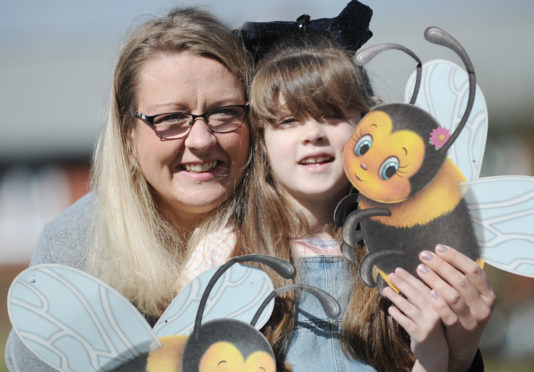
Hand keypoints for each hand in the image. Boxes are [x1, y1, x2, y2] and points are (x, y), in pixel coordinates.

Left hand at [384, 268, 447, 371]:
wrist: (437, 353)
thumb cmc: (431, 326)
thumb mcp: (433, 311)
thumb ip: (423, 298)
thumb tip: (403, 279)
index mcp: (441, 305)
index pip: (424, 287)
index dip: (410, 278)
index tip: (398, 270)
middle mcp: (436, 314)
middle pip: (416, 295)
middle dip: (402, 283)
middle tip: (390, 275)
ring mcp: (428, 324)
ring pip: (408, 307)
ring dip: (395, 297)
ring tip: (385, 289)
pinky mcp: (419, 335)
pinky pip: (404, 321)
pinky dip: (396, 314)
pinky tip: (390, 308)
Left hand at [417, 245, 495, 371]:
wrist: (464, 343)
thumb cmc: (465, 309)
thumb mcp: (470, 295)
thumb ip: (461, 276)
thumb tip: (440, 250)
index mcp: (488, 293)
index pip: (474, 270)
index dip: (456, 257)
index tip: (438, 248)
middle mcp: (484, 306)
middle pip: (461, 281)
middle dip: (441, 266)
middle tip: (424, 255)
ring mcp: (473, 319)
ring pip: (454, 296)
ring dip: (435, 280)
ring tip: (419, 268)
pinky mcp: (460, 330)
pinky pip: (449, 315)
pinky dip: (439, 303)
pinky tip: (428, 292)